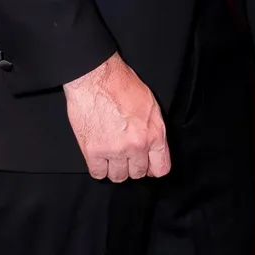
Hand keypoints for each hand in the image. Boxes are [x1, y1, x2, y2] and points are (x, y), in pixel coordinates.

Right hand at [63, 52, 169, 181]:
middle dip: (133, 166)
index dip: (153, 168)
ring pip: (118, 176)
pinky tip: (99, 159)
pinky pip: (98, 173)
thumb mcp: (151, 105)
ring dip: (116, 169)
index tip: (148, 166)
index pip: (161, 168)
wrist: (96, 78)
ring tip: (112, 157)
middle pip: (138, 173)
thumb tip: (154, 148)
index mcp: (154, 134)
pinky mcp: (93, 151)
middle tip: (126, 157)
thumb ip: (155, 129)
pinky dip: (99, 168)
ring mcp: (115, 151)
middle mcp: (137, 146)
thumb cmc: (123, 85)